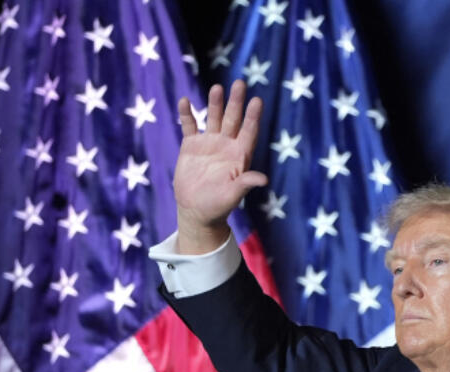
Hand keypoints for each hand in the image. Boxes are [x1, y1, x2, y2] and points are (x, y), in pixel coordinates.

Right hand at [173, 81, 267, 253]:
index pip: (248, 132)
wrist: (196, 210)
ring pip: (213, 118)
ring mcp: (209, 143)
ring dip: (215, 103)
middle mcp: (226, 145)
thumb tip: (263, 179)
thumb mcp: (233, 195)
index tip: (257, 101)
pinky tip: (185, 101)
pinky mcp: (191, 146)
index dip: (253, 117)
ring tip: (217, 87)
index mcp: (239, 155)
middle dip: (236, 102)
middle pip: (233, 119)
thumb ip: (245, 183)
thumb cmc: (219, 206)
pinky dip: (187, 114)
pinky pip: (190, 126)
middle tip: (240, 83)